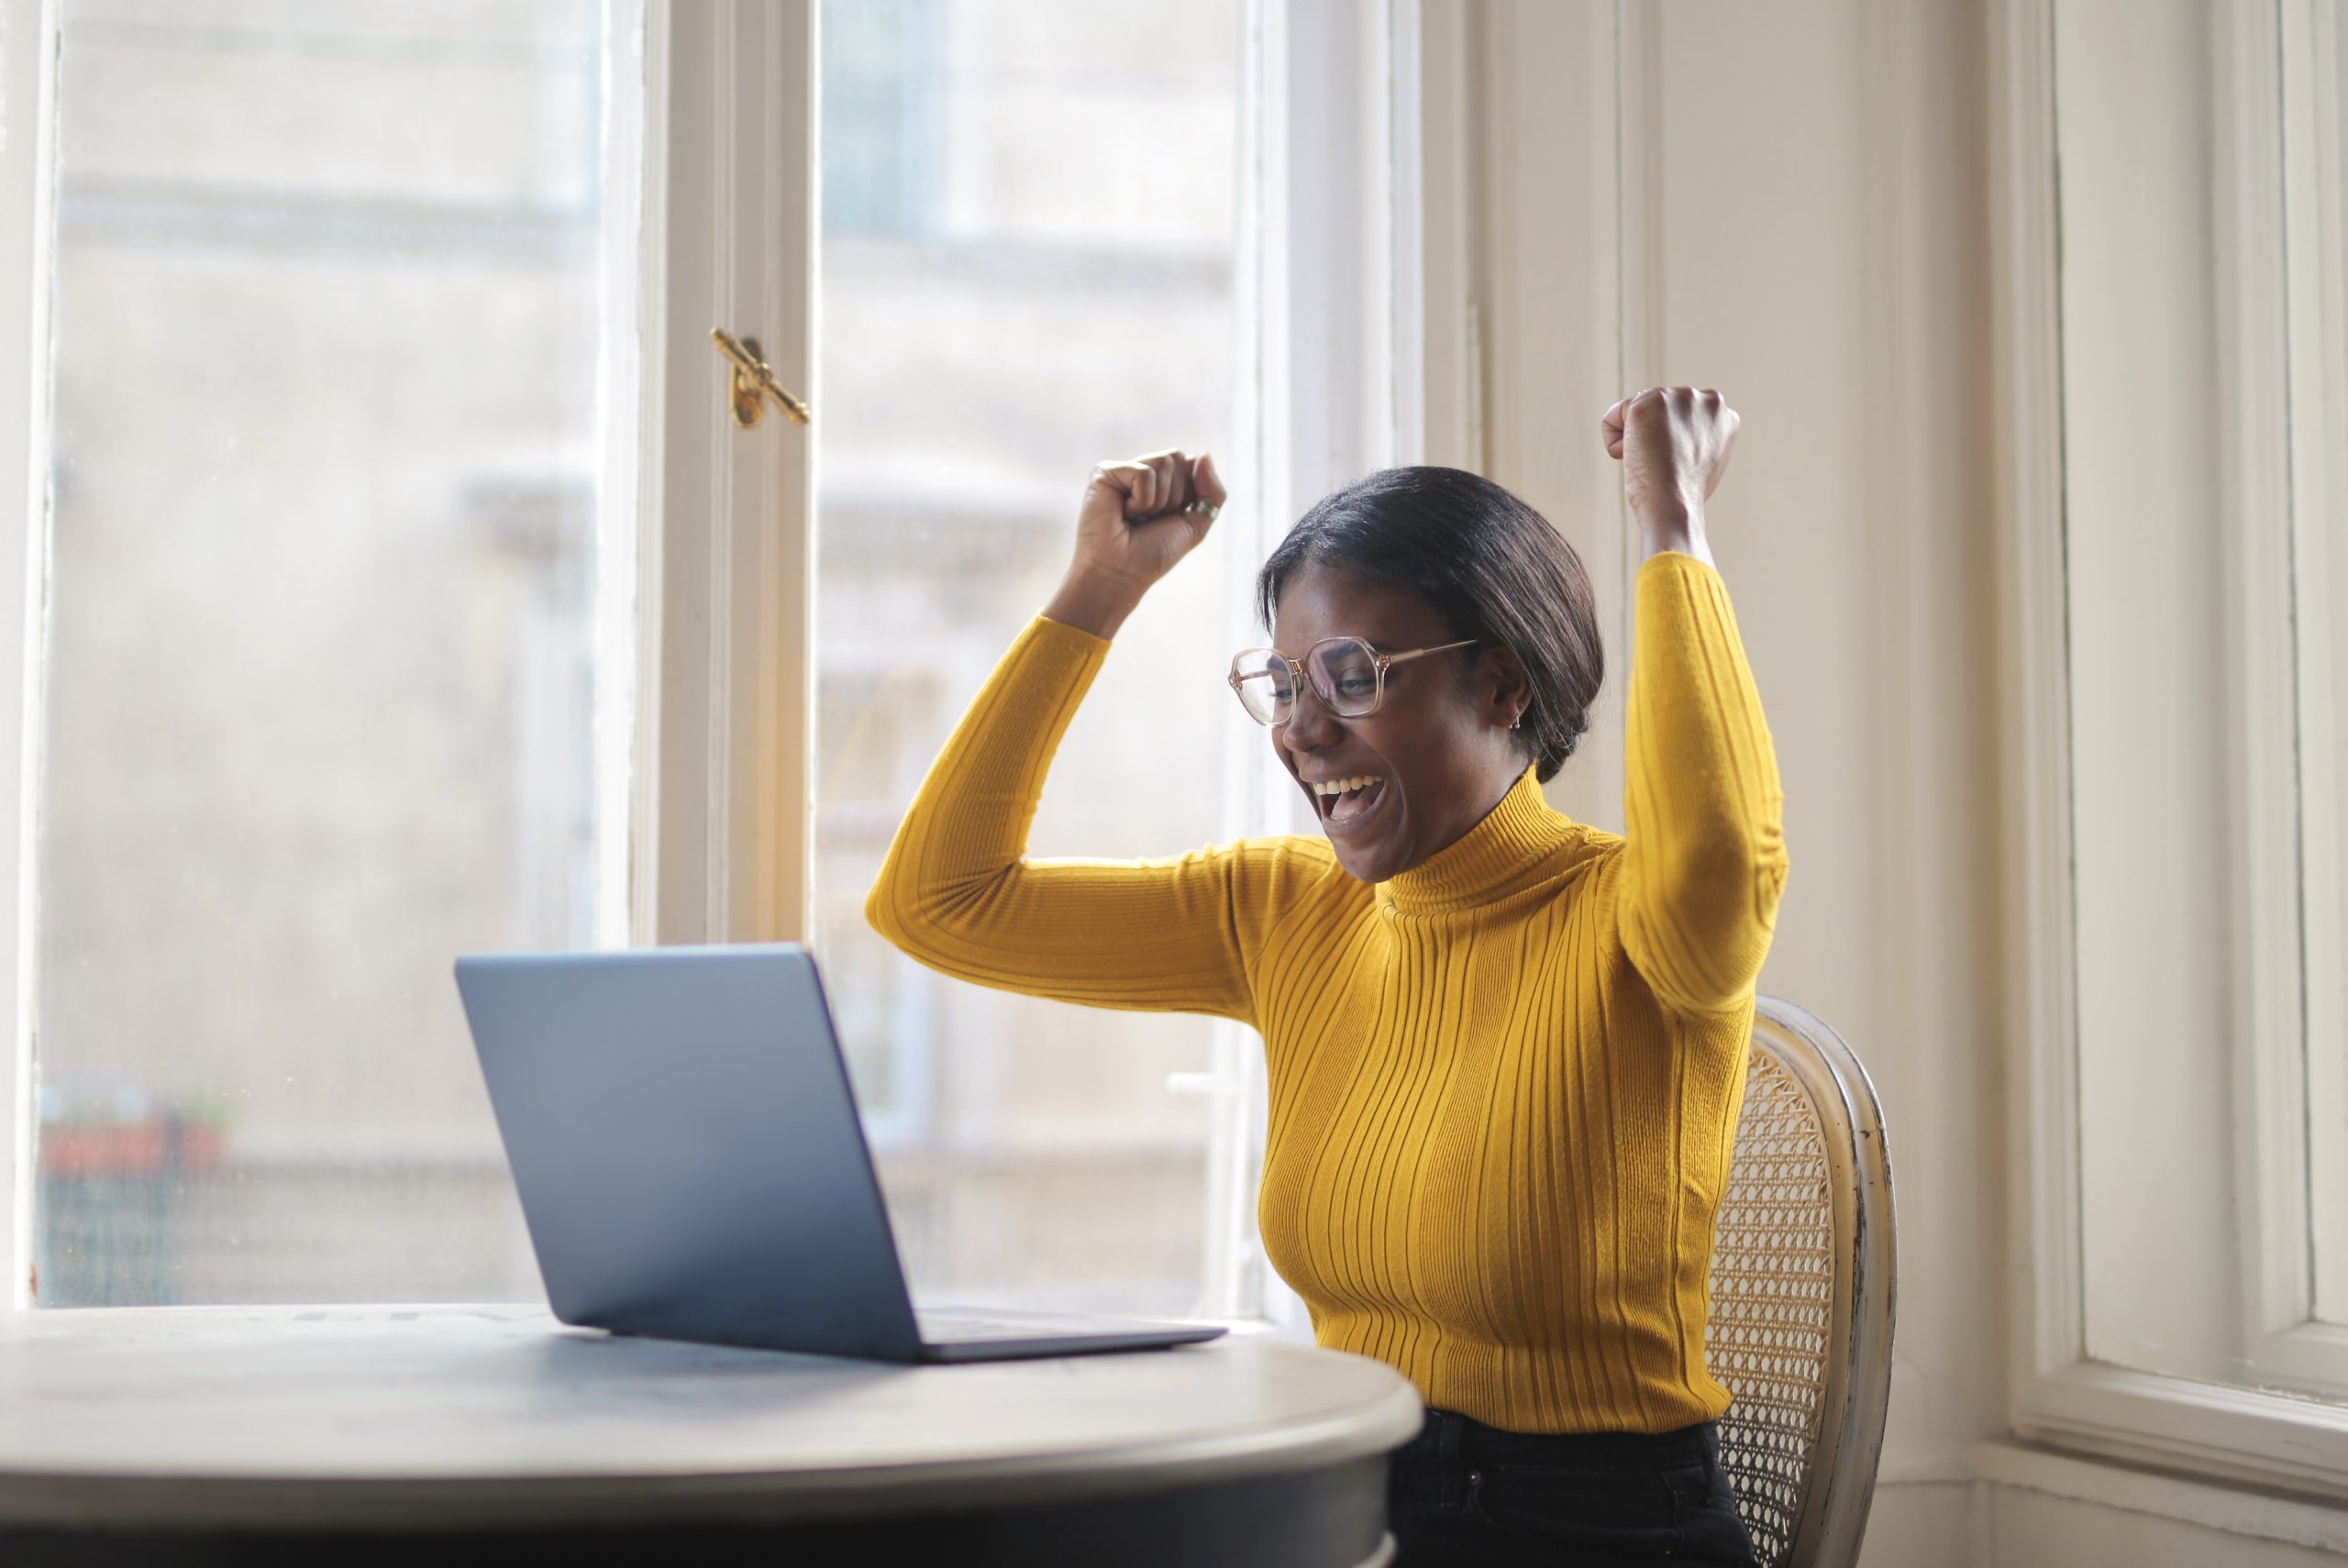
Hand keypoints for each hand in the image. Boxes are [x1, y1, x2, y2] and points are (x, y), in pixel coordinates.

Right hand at [1046, 449, 1227, 637]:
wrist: (1122, 573)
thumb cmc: (1152, 553)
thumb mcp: (1195, 524)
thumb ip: (1212, 492)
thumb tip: (1204, 454)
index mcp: (1161, 481)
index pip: (1190, 463)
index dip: (1189, 493)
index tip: (1170, 517)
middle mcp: (1141, 471)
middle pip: (1176, 458)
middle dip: (1174, 496)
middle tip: (1149, 519)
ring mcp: (1123, 470)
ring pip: (1164, 462)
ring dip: (1158, 500)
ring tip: (1136, 518)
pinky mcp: (1105, 472)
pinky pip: (1144, 473)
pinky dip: (1142, 500)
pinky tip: (1124, 514)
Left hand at [1601, 387, 1738, 534]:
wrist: (1674, 504)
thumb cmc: (1684, 493)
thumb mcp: (1704, 459)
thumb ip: (1695, 436)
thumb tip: (1674, 434)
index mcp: (1723, 414)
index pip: (1680, 417)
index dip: (1672, 444)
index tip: (1679, 463)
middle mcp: (1705, 398)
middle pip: (1658, 410)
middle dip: (1655, 437)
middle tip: (1667, 463)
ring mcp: (1678, 396)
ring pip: (1635, 413)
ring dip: (1636, 441)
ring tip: (1654, 460)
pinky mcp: (1649, 401)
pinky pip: (1612, 418)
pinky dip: (1615, 444)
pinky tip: (1636, 457)